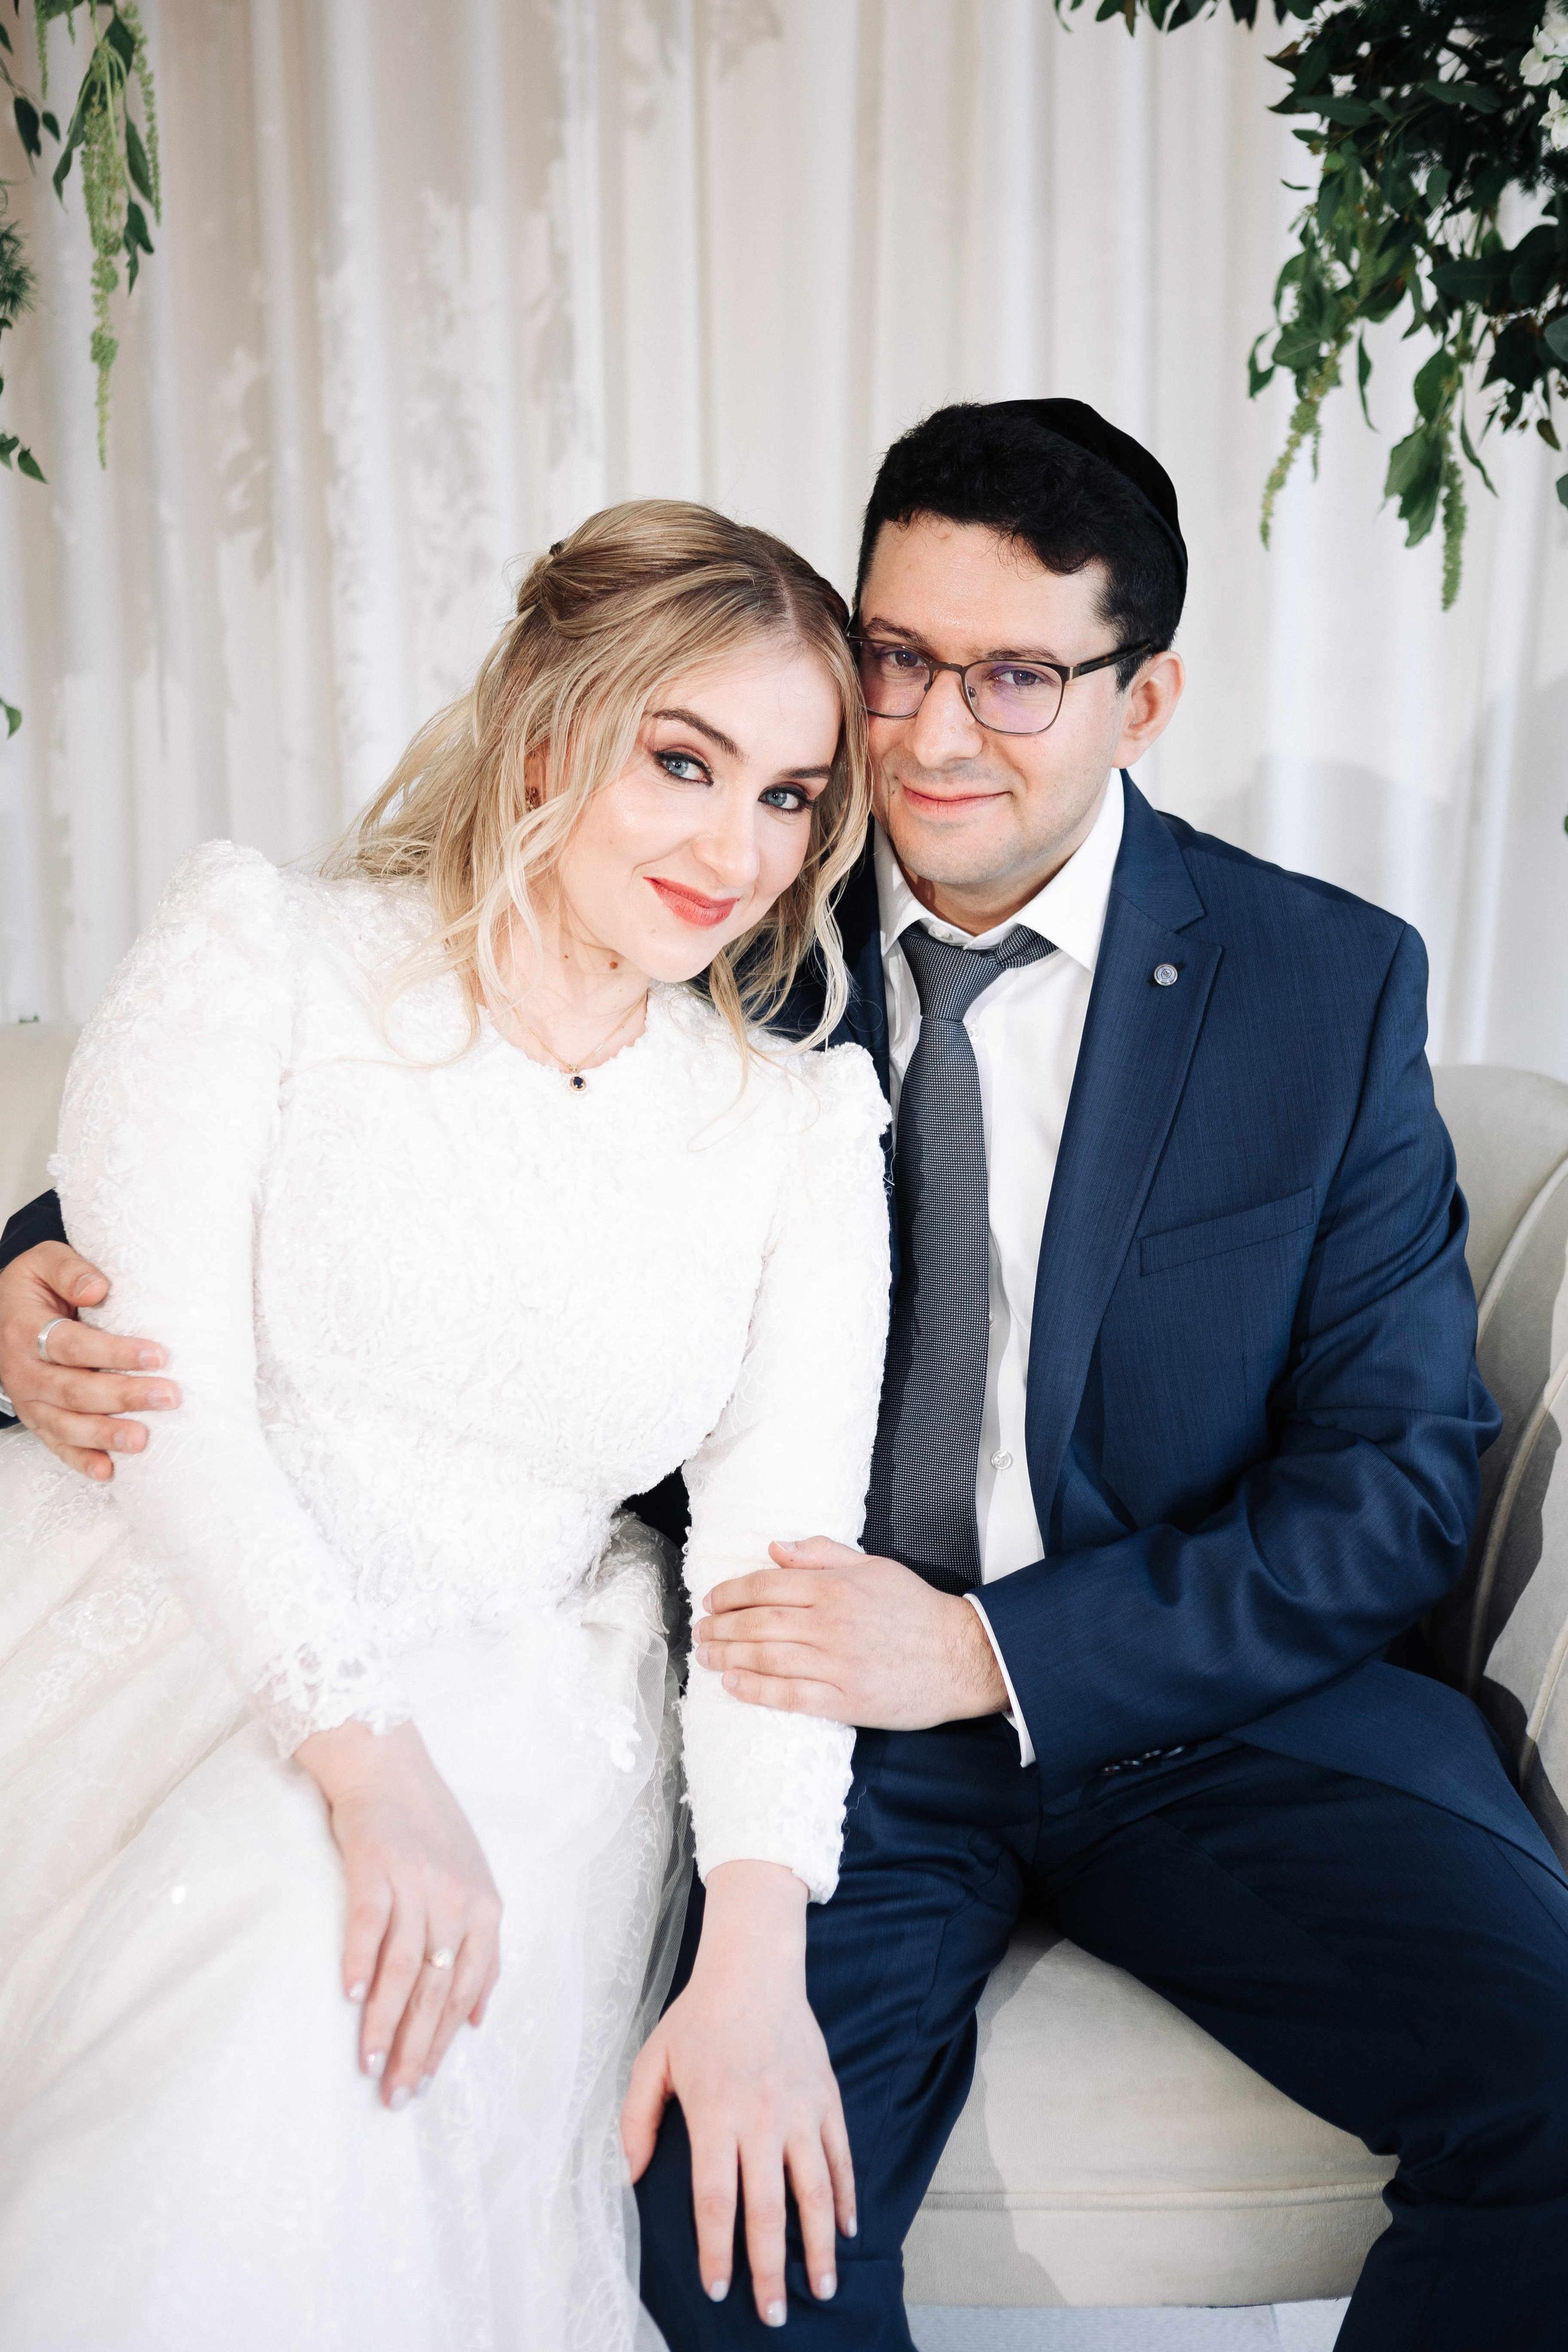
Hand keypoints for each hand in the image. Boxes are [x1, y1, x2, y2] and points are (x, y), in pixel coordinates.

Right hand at [0, 1241, 177, 1479]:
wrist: (0, 1314)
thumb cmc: (33, 1287)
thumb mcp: (43, 1262)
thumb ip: (70, 1270)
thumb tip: (97, 1288)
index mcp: (25, 1330)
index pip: (71, 1345)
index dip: (114, 1352)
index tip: (157, 1355)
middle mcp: (23, 1371)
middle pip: (74, 1390)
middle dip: (123, 1396)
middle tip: (168, 1397)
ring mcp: (29, 1400)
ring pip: (65, 1424)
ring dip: (105, 1435)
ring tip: (143, 1439)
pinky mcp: (37, 1419)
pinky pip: (56, 1444)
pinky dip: (81, 1461)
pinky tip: (108, 1472)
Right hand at [295, 1719, 502, 2107]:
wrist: (387, 1763)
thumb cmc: (428, 1829)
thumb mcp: (471, 1883)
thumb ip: (479, 1947)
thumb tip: (476, 2020)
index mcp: (485, 1907)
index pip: (468, 1990)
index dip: (443, 2042)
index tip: (422, 2082)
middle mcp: (456, 1898)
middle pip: (438, 1990)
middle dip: (415, 2049)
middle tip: (394, 2096)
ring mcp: (416, 1882)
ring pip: (405, 1968)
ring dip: (384, 2022)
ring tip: (367, 2065)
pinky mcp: (375, 1865)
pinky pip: (368, 1924)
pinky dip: (358, 1962)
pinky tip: (348, 1999)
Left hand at [621, 1861, 852, 2323]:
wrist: (754, 1967)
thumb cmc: (698, 2018)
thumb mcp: (652, 2061)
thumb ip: (636, 2120)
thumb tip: (627, 2178)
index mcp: (715, 2113)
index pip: (716, 2199)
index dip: (717, 2249)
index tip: (718, 2288)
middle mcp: (761, 2117)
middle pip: (767, 2208)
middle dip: (768, 2269)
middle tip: (773, 2314)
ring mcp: (800, 2109)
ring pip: (813, 2190)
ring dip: (818, 2245)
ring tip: (821, 2288)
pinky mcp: (826, 2097)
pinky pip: (840, 2157)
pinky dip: (846, 2197)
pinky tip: (847, 2230)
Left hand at [694, 1539, 1007, 1729]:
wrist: (960, 1656)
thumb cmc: (916, 1609)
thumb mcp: (872, 1566)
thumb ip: (822, 1553)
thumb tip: (776, 1548)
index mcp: (835, 1588)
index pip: (767, 1586)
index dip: (731, 1593)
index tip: (711, 1601)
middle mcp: (830, 1624)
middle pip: (758, 1623)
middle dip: (721, 1627)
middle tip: (698, 1632)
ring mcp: (837, 1664)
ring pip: (767, 1659)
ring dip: (728, 1657)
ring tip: (706, 1656)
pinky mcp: (845, 1700)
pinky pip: (790, 1696)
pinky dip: (756, 1691)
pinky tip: (734, 1686)